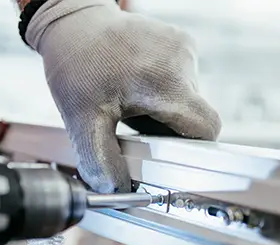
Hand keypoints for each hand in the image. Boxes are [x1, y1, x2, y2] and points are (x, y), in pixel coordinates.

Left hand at [26, 0, 220, 192]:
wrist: (75, 20)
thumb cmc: (77, 63)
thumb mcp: (81, 117)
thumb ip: (100, 158)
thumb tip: (116, 190)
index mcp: (164, 81)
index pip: (204, 129)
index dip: (192, 152)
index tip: (168, 159)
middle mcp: (182, 61)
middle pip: (195, 119)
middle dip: (168, 133)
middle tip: (136, 130)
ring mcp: (184, 49)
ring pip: (189, 103)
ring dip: (164, 115)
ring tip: (131, 105)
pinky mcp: (181, 44)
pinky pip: (183, 84)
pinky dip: (164, 96)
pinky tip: (137, 90)